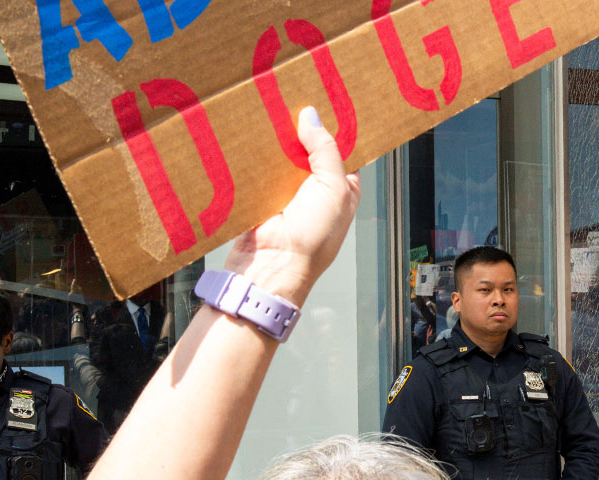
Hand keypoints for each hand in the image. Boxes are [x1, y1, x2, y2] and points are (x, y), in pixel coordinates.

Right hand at [223, 107, 360, 307]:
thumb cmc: (313, 238)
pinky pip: (261, 166)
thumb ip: (326, 151)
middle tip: (294, 95)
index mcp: (344, 188)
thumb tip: (312, 118)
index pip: (343, 150)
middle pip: (311, 148)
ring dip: (278, 138)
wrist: (272, 265)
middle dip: (303, 128)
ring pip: (285, 155)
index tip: (327, 99)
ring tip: (272, 106)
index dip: (336, 128)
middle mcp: (318, 189)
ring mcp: (289, 191)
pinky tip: (254, 132)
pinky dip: (257, 153)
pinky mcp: (263, 193)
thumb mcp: (333, 188)